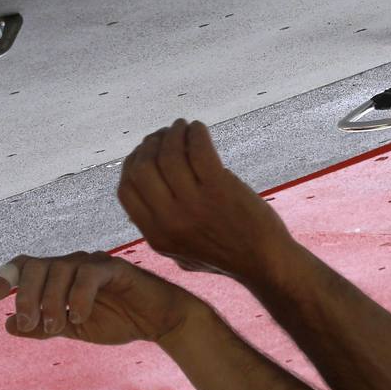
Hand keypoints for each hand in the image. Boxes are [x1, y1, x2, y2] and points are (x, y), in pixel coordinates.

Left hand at [0, 252, 202, 346]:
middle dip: (25, 295)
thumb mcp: (72, 329)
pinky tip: (80, 318)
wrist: (157, 322)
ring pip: (59, 269)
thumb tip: (7, 325)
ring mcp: (94, 263)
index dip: (5, 275)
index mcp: (60, 276)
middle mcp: (73, 264)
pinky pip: (89, 274)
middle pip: (36, 265)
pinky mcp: (115, 269)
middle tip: (28, 324)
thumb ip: (41, 326)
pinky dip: (79, 297)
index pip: (25, 265)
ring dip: (51, 301)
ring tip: (56, 327)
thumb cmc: (116, 320)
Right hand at [117, 120, 296, 281]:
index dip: (132, 164)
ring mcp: (194, 204)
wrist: (264, 262)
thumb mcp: (180, 253)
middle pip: (142, 168)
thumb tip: (141, 191)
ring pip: (169, 155)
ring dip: (174, 133)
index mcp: (156, 235)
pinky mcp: (219, 189)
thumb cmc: (224, 257)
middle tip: (165, 135)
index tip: (145, 152)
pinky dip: (196, 133)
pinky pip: (199, 150)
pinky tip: (199, 129)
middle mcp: (169, 220)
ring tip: (183, 127)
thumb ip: (158, 228)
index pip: (126, 190)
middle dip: (150, 144)